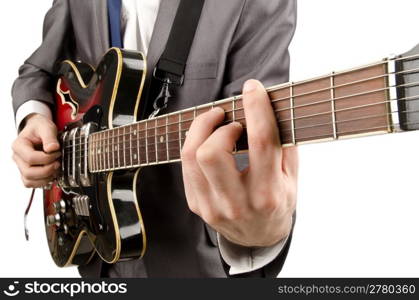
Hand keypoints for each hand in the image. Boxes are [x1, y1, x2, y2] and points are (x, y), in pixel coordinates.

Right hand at [12, 113, 60, 187]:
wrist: (39, 129)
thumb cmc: (40, 127)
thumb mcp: (46, 127)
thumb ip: (49, 136)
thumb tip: (52, 148)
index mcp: (19, 145)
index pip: (31, 158)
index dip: (47, 158)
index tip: (57, 152)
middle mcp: (18, 158)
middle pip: (29, 173)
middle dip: (47, 170)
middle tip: (58, 163)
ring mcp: (22, 166)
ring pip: (29, 181)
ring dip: (46, 178)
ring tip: (56, 168)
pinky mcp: (28, 172)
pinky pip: (32, 183)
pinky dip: (44, 181)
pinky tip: (52, 173)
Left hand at [181, 80, 297, 246]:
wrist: (258, 238)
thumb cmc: (278, 203)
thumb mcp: (292, 177)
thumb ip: (283, 144)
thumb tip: (270, 107)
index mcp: (269, 193)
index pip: (260, 141)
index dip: (256, 107)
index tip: (252, 88)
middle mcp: (238, 202)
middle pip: (212, 152)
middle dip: (217, 124)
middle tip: (228, 118)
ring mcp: (213, 206)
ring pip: (191, 156)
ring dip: (201, 130)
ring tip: (216, 125)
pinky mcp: (197, 205)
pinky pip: (186, 166)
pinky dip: (195, 145)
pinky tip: (208, 142)